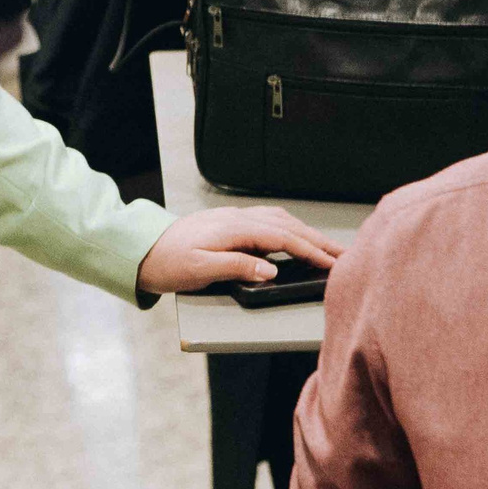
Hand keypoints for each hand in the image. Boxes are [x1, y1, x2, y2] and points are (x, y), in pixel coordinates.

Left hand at [134, 206, 339, 296]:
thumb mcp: (200, 271)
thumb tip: (270, 270)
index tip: (333, 263)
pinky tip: (295, 236)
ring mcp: (234, 218)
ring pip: (281, 220)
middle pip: (289, 226)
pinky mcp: (229, 222)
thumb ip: (237, 268)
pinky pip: (269, 220)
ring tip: (327, 248)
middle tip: (345, 254)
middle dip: (319, 240)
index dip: (312, 251)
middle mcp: (237, 218)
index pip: (284, 238)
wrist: (142, 250)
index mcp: (234, 229)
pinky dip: (290, 228)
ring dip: (307, 232)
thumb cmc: (168, 263)